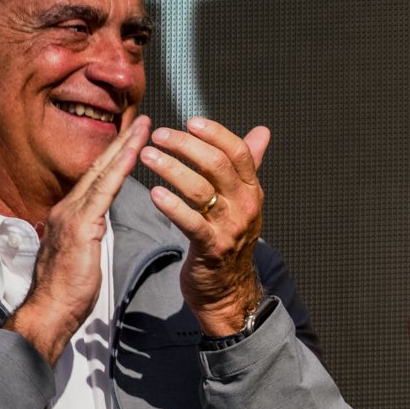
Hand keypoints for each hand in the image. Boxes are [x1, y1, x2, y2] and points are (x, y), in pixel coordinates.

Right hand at [8, 114, 150, 362]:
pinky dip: (119, 170)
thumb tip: (98, 222)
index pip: (96, 178)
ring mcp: (72, 215)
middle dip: (121, 142)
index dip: (115, 156)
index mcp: (71, 214)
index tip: (134, 137)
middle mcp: (68, 208)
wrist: (49, 312)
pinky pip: (104, 191)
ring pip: (102, 173)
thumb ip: (90, 232)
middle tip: (143, 120)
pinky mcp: (80, 226)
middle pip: (99, 168)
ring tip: (144, 128)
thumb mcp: (82, 252)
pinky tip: (134, 154)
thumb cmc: (68, 290)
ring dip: (124, 148)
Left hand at [142, 118, 270, 336]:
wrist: (229, 287)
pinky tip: (153, 193)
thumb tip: (262, 132)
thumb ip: (249, 165)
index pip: (238, 152)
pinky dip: (171, 206)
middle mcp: (245, 205)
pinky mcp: (211, 247)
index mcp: (252, 189)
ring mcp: (230, 227)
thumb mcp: (243, 200)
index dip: (215, 133)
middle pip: (217, 165)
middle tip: (158, 136)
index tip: (189, 121)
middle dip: (185, 146)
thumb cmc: (230, 238)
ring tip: (146, 156)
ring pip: (200, 189)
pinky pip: (190, 222)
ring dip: (171, 169)